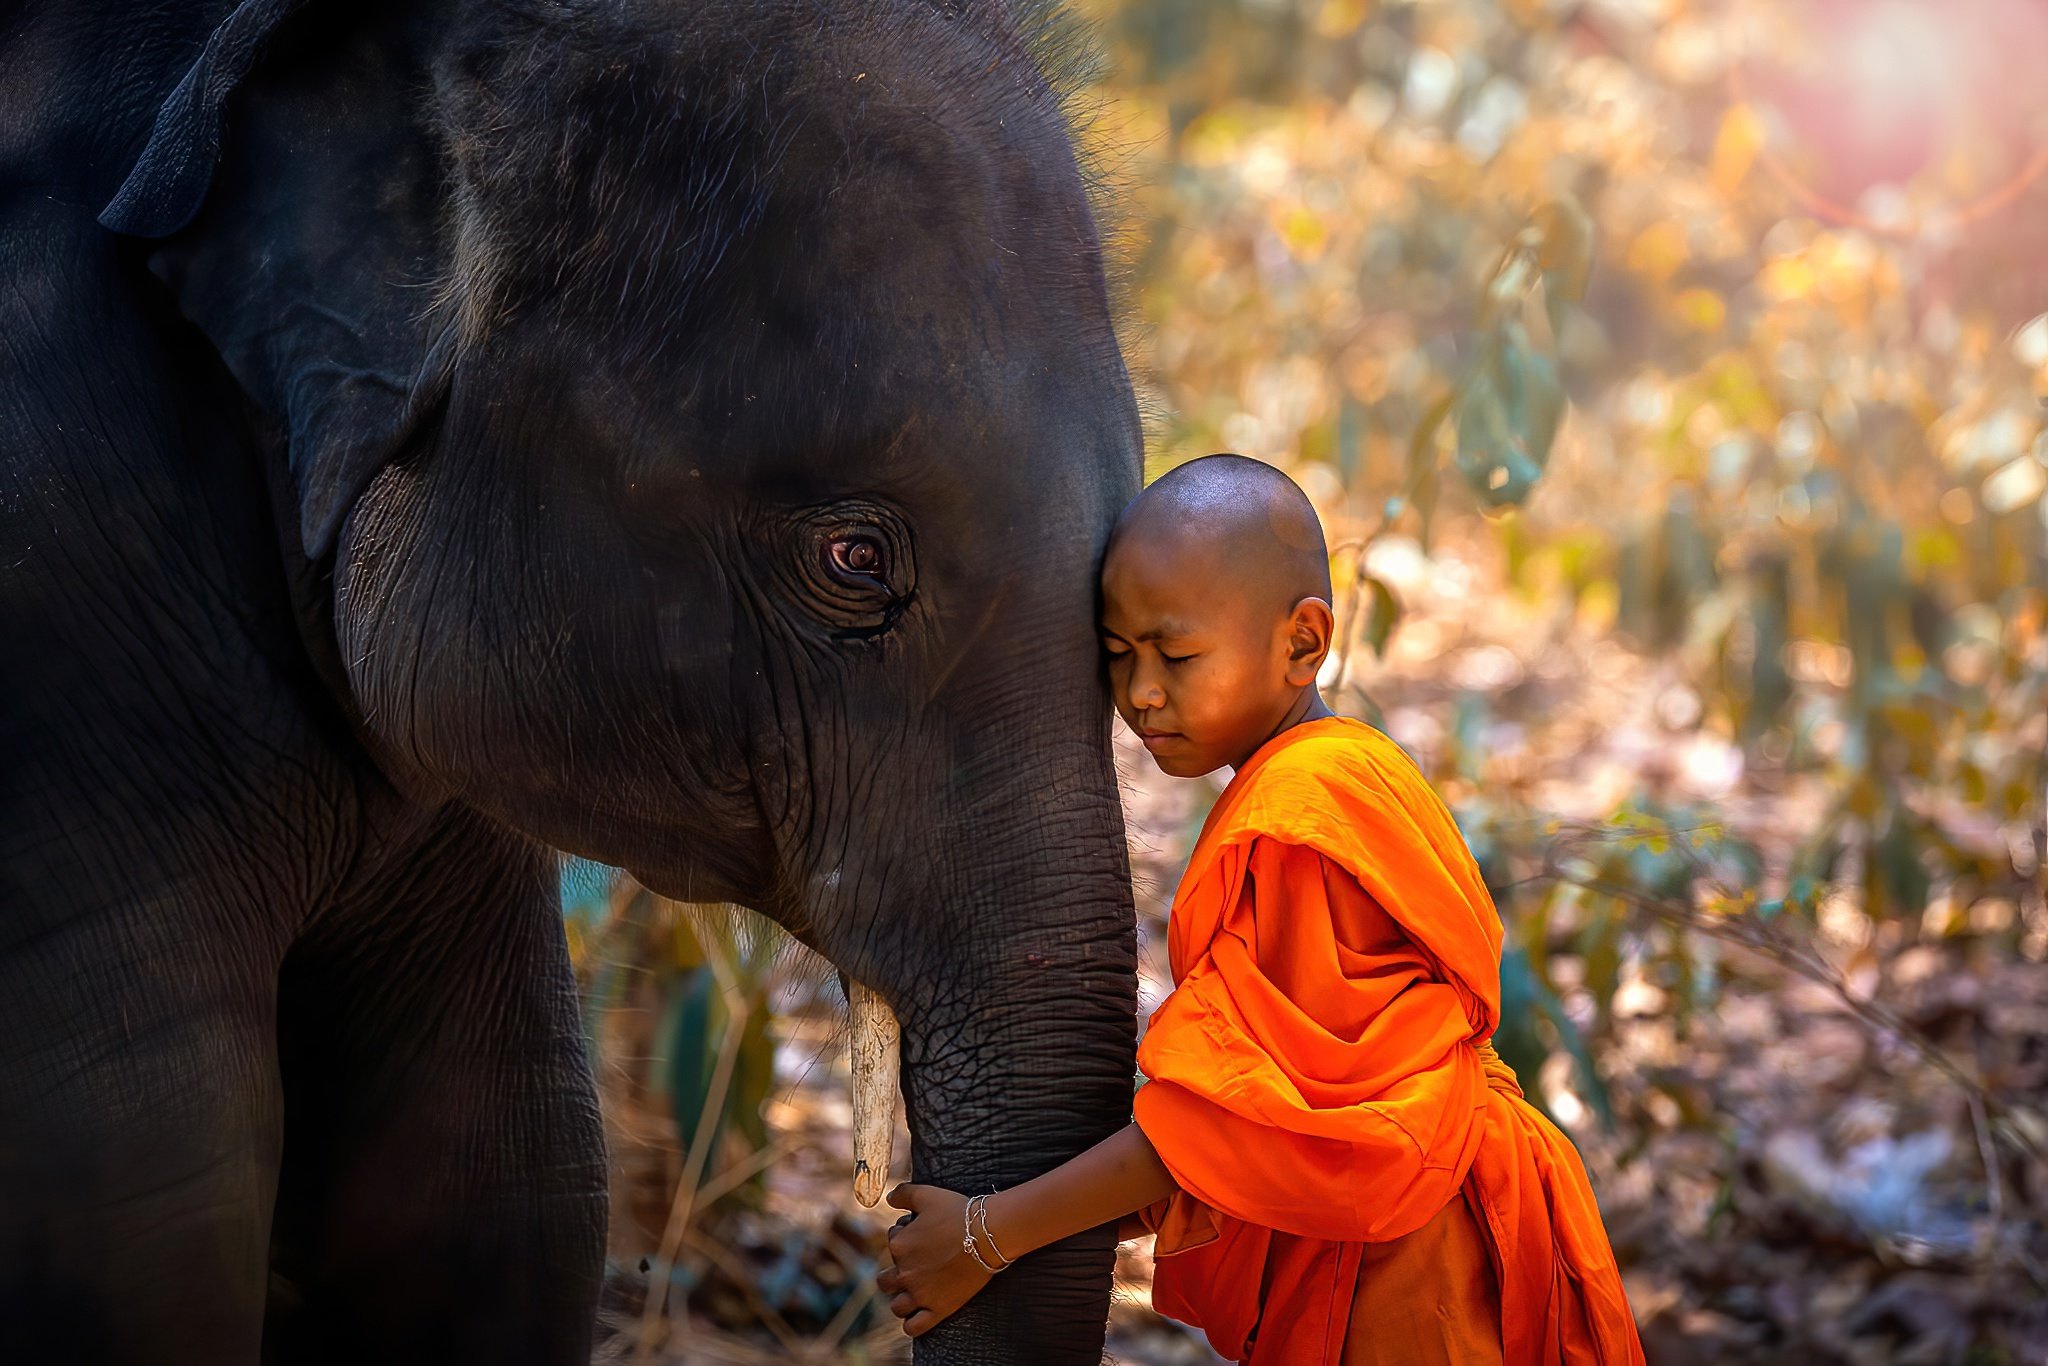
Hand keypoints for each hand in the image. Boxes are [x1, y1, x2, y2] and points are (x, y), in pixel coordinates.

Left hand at [875, 1183, 993, 1336]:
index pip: (892, 1242)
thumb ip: (904, 1193)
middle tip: (914, 1267)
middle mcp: (905, 1272)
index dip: (904, 1236)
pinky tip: (918, 1315)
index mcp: (899, 1245)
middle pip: (885, 1280)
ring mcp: (921, 1294)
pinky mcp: (938, 1309)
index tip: (922, 1234)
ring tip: (914, 1292)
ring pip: (897, 1306)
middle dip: (894, 1273)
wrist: (987, 1234)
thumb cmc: (958, 1212)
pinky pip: (914, 1327)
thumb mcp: (928, 1194)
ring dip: (901, 1299)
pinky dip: (911, 1324)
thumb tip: (889, 1197)